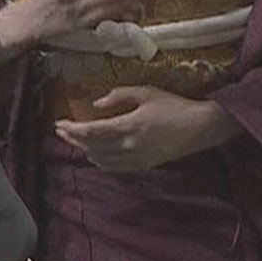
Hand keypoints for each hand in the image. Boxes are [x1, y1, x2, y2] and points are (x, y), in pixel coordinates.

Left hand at [53, 86, 241, 170]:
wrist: (203, 127)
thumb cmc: (175, 106)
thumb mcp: (146, 92)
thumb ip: (119, 95)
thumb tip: (96, 103)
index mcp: (129, 125)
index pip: (91, 131)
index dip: (71, 129)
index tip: (59, 124)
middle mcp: (130, 145)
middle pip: (91, 146)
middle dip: (73, 139)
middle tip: (62, 131)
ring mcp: (137, 158)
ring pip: (101, 159)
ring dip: (85, 150)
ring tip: (76, 140)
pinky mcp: (145, 165)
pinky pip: (115, 168)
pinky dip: (101, 161)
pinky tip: (96, 155)